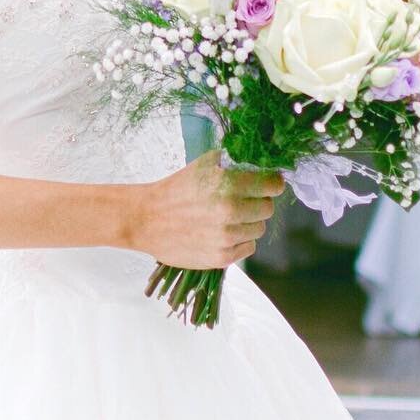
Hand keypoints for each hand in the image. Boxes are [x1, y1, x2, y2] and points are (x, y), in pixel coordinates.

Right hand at [127, 149, 283, 268]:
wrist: (147, 219)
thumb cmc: (176, 189)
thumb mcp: (204, 165)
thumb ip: (234, 162)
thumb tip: (264, 163)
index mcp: (226, 183)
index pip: (272, 185)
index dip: (272, 184)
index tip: (268, 185)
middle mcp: (229, 210)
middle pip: (267, 208)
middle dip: (258, 203)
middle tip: (242, 202)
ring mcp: (226, 236)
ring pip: (259, 228)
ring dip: (249, 223)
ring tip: (228, 218)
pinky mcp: (221, 257)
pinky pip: (248, 247)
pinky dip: (240, 240)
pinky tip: (223, 233)